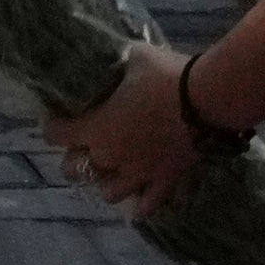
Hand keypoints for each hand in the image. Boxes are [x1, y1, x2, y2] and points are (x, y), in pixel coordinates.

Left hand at [47, 43, 200, 218]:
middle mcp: (109, 156)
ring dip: (107, 183)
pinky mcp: (166, 179)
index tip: (59, 118)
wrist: (209, 98)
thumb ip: (118, 63)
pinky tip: (140, 209)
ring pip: (109, 192)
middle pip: (75, 170)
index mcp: (93, 128)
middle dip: (76, 160)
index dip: (54, 126)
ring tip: (113, 174)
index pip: (55, 135)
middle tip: (85, 148)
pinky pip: (151, 203)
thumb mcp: (135, 59)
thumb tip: (113, 55)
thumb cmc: (166, 77)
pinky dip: (145, 207)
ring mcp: (137, 172)